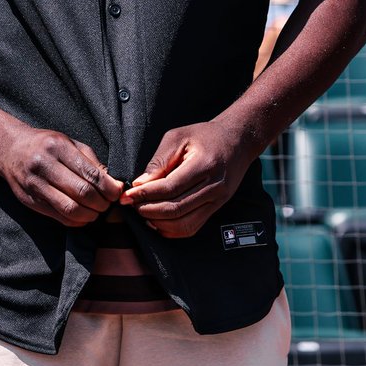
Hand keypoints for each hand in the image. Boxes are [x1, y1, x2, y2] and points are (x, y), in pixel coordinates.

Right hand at [0, 126, 122, 227]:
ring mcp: (35, 185)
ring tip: (96, 212)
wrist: (10, 149)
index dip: (109, 188)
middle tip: (108, 204)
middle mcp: (45, 165)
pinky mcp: (30, 201)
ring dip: (90, 215)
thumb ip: (90, 161)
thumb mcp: (69, 142)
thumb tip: (112, 182)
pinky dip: (76, 221)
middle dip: (102, 203)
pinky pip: (58, 217)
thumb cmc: (46, 145)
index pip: (90, 173)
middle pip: (82, 192)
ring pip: (70, 209)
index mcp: (58, 147)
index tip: (117, 193)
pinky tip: (82, 217)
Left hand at [120, 121, 248, 237]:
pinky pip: (192, 227)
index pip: (170, 187)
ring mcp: (218, 200)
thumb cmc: (205, 136)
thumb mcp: (178, 137)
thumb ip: (159, 161)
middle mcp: (214, 186)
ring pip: (183, 224)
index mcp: (204, 164)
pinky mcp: (217, 208)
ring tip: (143, 212)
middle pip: (176, 208)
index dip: (146, 194)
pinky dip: (172, 230)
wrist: (237, 141)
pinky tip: (158, 221)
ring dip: (158, 222)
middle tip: (132, 205)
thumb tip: (139, 185)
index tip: (127, 195)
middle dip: (148, 210)